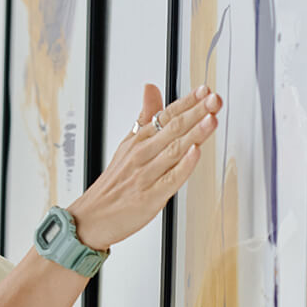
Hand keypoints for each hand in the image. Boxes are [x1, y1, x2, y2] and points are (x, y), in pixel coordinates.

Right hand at [68, 82, 221, 249]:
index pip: (165, 115)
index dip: (187, 102)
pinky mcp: (150, 197)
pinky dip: (183, 166)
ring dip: (194, 134)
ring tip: (211, 118)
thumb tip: (151, 88)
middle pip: (172, 129)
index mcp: (138, 141)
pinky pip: (170, 179)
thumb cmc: (113, 184)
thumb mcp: (127, 144)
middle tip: (214, 99)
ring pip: (173, 150)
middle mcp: (142, 155)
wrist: (91, 217)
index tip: (204, 90)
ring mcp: (146, 175)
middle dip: (196, 112)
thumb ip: (144, 117)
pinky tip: (195, 153)